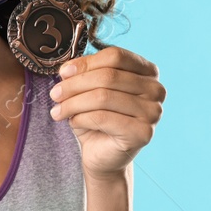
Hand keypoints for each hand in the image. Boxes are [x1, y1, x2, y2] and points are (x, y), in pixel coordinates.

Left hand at [47, 45, 165, 177]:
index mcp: (147, 72)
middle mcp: (156, 90)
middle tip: (54, 94)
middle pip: (108, 76)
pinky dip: (81, 118)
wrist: (102, 154)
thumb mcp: (88, 90)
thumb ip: (83, 74)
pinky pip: (103, 118)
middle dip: (74, 84)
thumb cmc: (96, 118)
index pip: (116, 56)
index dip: (85, 63)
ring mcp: (153, 112)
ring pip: (103, 97)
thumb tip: (67, 69)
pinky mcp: (143, 133)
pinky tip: (72, 122)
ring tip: (57, 111)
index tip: (63, 72)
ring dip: (73, 103)